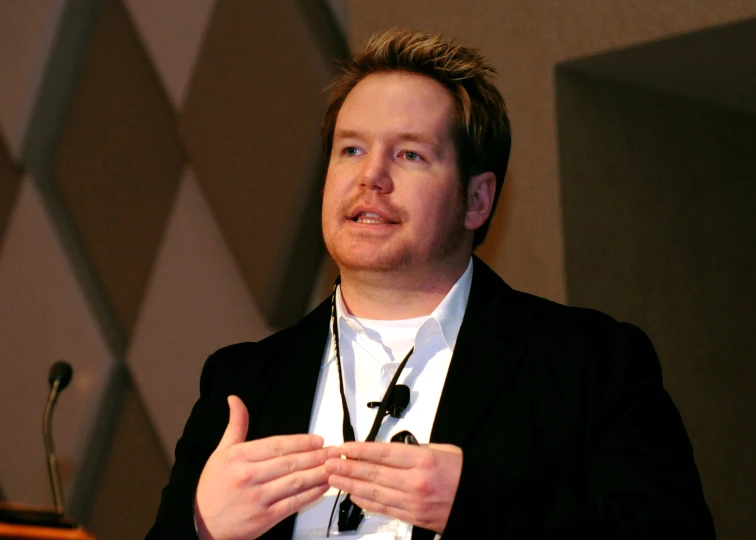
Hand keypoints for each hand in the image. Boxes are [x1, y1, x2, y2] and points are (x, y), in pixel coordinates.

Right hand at [194, 395, 329, 539]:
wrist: (202, 524)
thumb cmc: (213, 487)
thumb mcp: (220, 452)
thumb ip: (235, 425)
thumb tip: (235, 400)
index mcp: (238, 457)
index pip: (276, 445)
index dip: (300, 442)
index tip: (317, 440)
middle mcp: (247, 476)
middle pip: (289, 463)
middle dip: (316, 456)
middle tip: (333, 451)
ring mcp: (257, 498)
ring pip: (295, 482)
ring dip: (318, 473)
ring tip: (333, 466)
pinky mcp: (264, 518)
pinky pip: (293, 504)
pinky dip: (311, 494)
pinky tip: (322, 486)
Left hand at [325, 441, 462, 533]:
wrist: (481, 501)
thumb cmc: (464, 474)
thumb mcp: (442, 450)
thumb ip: (414, 450)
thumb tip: (389, 451)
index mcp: (422, 460)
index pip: (382, 454)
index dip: (359, 450)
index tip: (344, 447)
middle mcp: (415, 482)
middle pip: (373, 473)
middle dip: (347, 467)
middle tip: (329, 463)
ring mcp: (413, 502)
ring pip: (374, 493)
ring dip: (350, 485)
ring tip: (333, 479)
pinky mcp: (413, 517)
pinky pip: (384, 509)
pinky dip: (366, 503)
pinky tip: (353, 496)